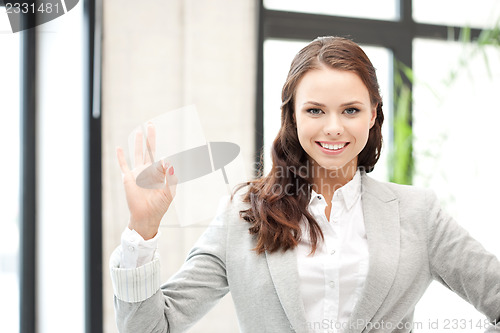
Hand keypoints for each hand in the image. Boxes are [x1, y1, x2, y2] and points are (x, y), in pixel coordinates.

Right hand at [116, 123, 176, 239]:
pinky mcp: (128, 178)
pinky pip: (123, 165)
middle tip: (151, 124)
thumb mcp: (170, 193)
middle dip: (150, 137)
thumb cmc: (160, 206)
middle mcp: (148, 170)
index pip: (162, 159)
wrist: (147, 216)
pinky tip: (119, 148)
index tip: (166, 161)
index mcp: (159, 173)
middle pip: (149, 150)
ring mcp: (137, 173)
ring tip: (138, 131)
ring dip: (137, 142)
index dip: (165, 159)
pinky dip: (120, 157)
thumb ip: (171, 178)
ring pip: (137, 154)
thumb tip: (167, 161)